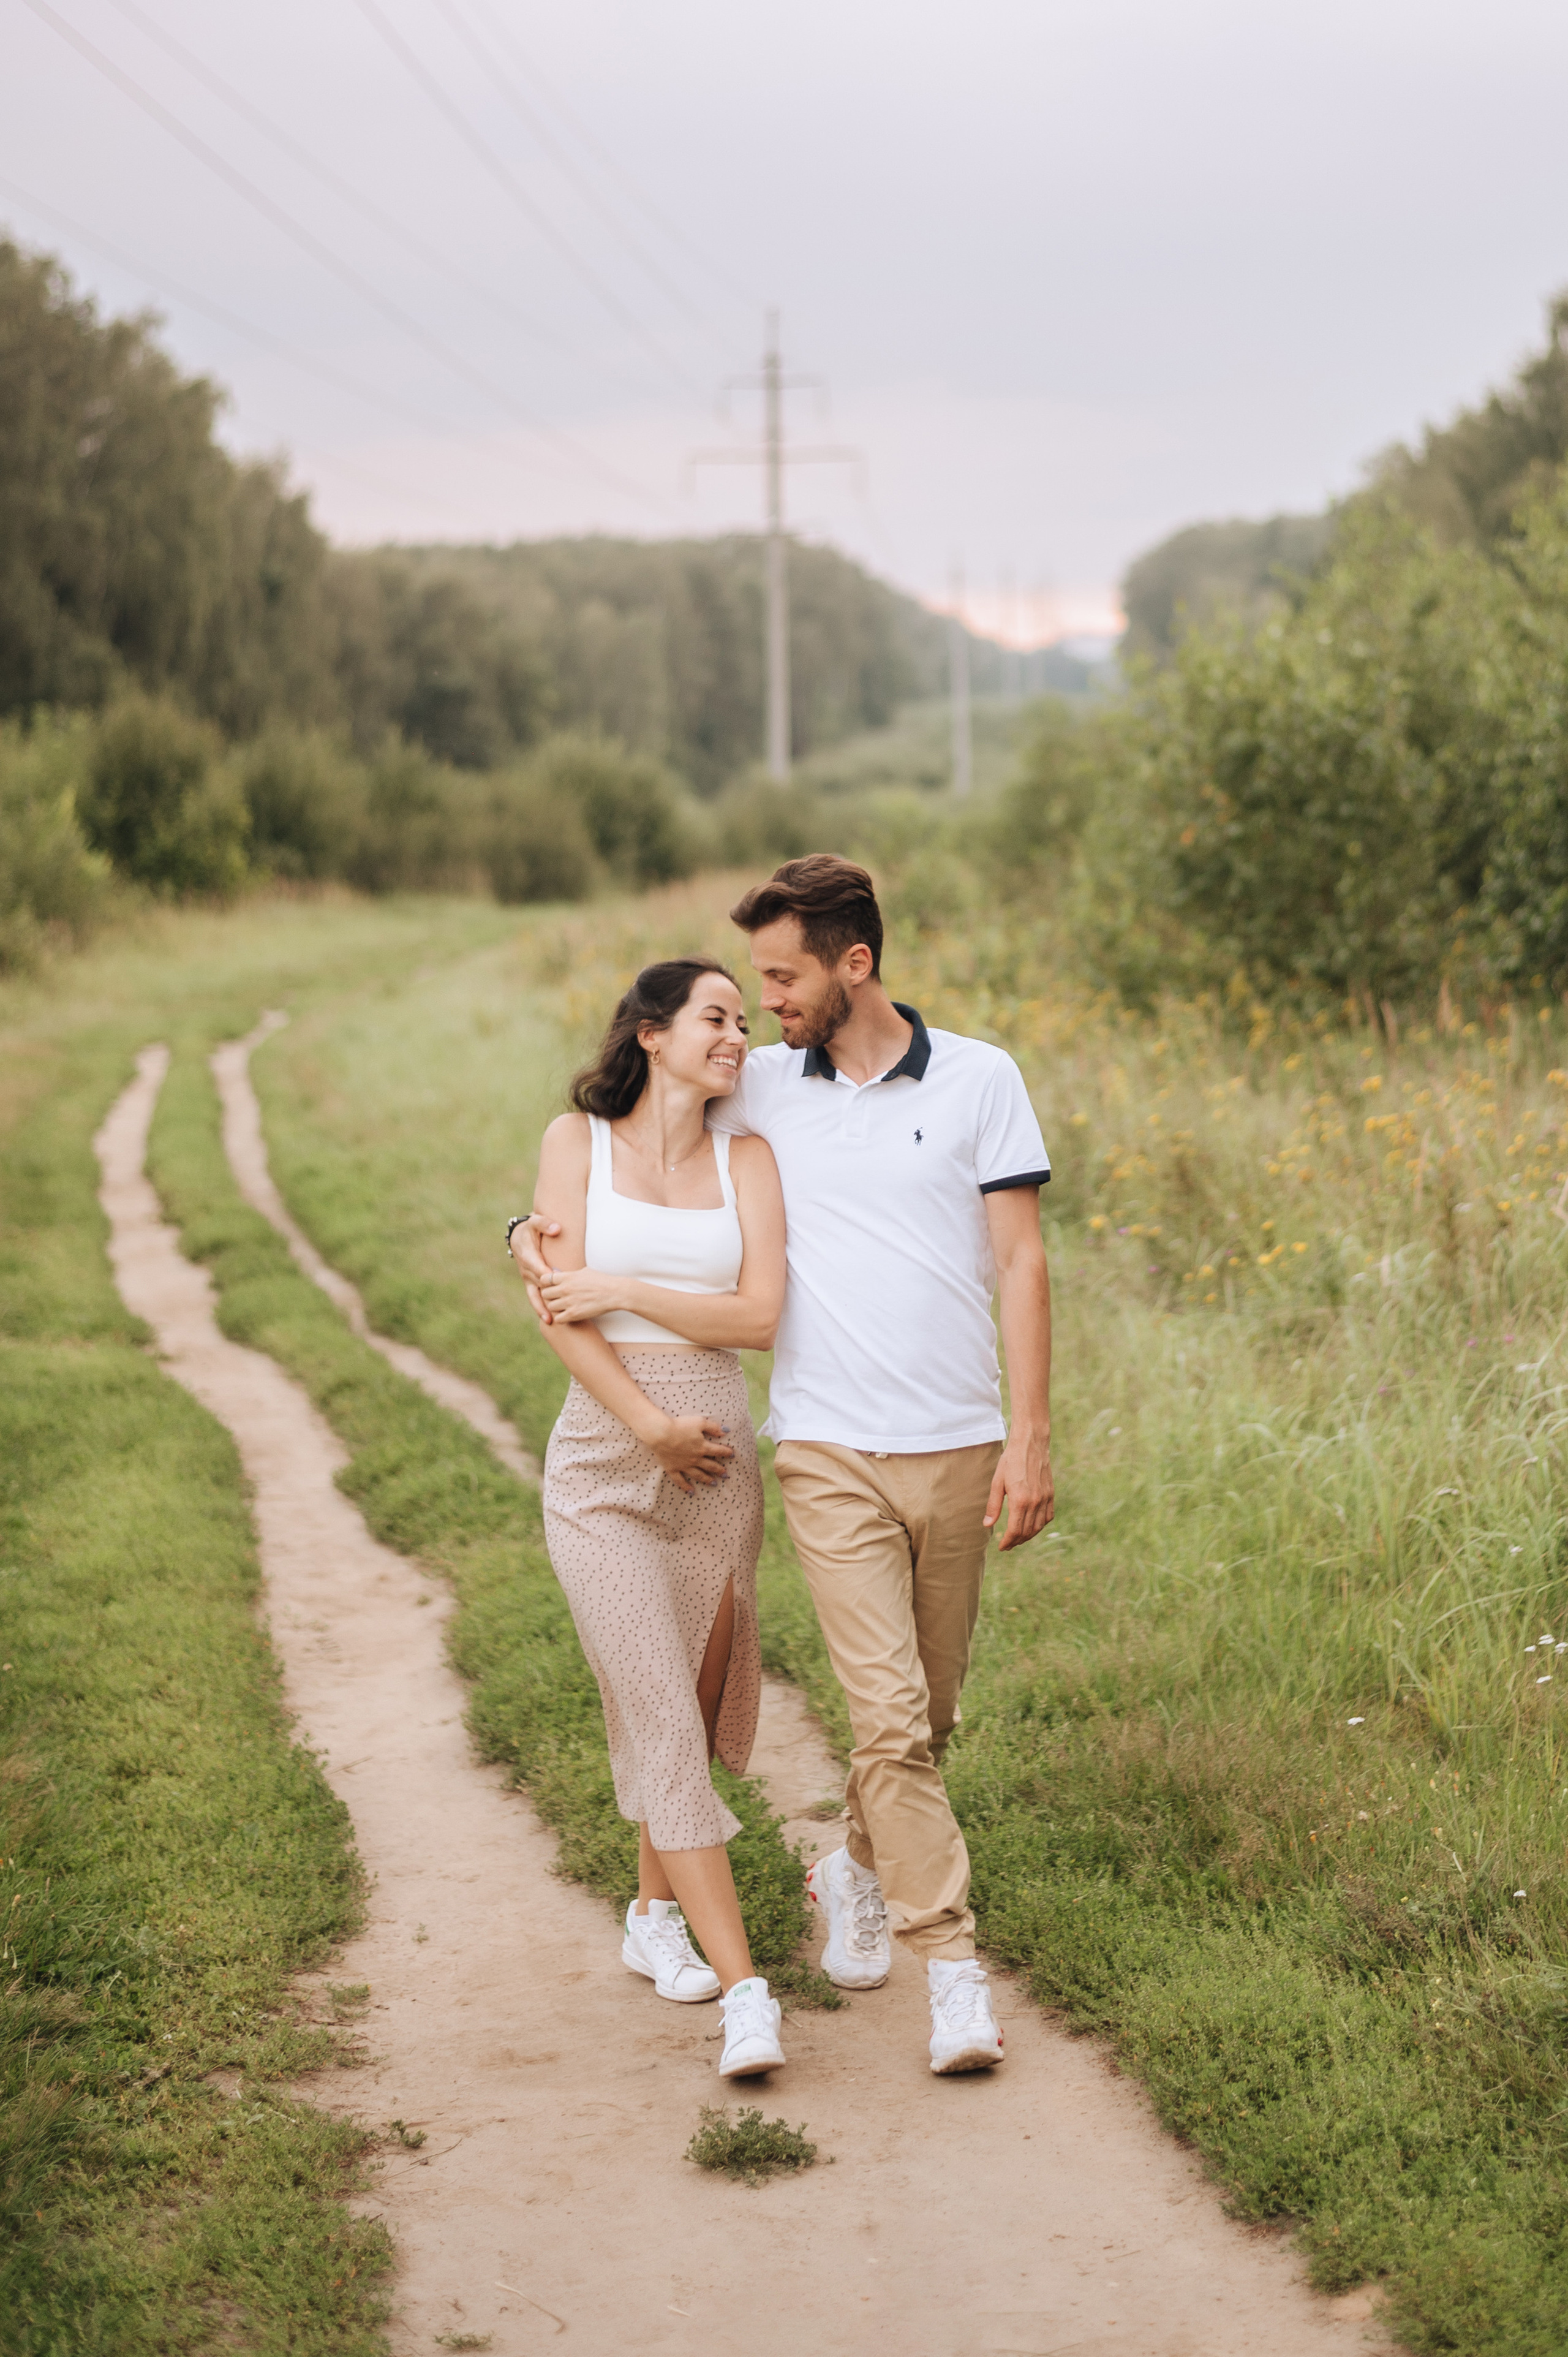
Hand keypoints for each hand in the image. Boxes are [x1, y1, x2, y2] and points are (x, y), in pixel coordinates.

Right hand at [508, 1213, 560, 1320]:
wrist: (519, 1237)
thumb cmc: (531, 1229)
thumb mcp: (536, 1222)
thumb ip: (545, 1224)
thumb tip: (556, 1229)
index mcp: (528, 1256)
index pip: (538, 1267)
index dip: (547, 1274)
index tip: (557, 1281)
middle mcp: (526, 1270)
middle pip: (539, 1284)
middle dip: (549, 1295)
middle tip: (562, 1306)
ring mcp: (528, 1279)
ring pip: (535, 1295)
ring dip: (542, 1307)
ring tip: (550, 1320)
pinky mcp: (530, 1284)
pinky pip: (534, 1298)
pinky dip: (540, 1308)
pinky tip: (549, 1320)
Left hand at [537, 1266, 625, 1323]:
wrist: (615, 1293)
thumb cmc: (602, 1281)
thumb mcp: (584, 1272)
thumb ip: (569, 1274)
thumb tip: (558, 1273)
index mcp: (567, 1277)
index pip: (544, 1279)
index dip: (546, 1283)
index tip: (552, 1286)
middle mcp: (565, 1289)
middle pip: (544, 1294)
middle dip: (550, 1296)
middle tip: (558, 1298)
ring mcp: (569, 1302)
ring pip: (550, 1307)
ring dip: (555, 1308)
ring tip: (564, 1307)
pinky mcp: (574, 1314)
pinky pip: (558, 1319)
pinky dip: (561, 1318)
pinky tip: (568, 1315)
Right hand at [644, 1413, 734, 1493]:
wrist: (661, 1434)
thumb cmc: (680, 1426)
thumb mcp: (699, 1422)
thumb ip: (713, 1427)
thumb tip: (725, 1431)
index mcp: (703, 1447)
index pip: (718, 1451)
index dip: (726, 1452)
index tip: (732, 1455)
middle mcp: (695, 1459)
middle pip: (710, 1465)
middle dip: (719, 1470)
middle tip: (725, 1474)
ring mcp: (684, 1465)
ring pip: (698, 1475)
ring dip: (707, 1479)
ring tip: (714, 1484)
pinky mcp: (672, 1469)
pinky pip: (680, 1481)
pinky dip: (686, 1487)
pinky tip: (691, 1492)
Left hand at [984, 1427, 1053, 1550]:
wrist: (1031, 1443)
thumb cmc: (1011, 1460)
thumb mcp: (997, 1482)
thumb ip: (993, 1505)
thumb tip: (987, 1525)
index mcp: (1020, 1500)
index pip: (1015, 1530)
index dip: (1008, 1542)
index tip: (1002, 1547)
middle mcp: (1035, 1502)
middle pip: (1027, 1532)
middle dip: (1016, 1541)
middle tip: (1008, 1545)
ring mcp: (1045, 1498)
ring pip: (1038, 1526)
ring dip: (1028, 1536)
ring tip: (1018, 1538)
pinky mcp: (1051, 1494)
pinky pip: (1048, 1516)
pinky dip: (1040, 1525)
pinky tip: (1033, 1526)